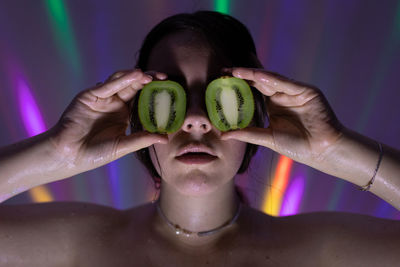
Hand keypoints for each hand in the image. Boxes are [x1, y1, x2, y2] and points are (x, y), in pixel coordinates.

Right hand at [48, 69, 167, 173]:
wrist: (70, 156)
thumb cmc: (95, 154)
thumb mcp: (123, 145)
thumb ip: (142, 138)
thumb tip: (165, 137)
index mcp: (124, 114)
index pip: (142, 98)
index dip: (154, 92)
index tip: (170, 90)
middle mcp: (114, 103)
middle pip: (134, 86)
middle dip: (149, 79)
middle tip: (164, 77)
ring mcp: (102, 98)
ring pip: (121, 81)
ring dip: (135, 77)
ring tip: (150, 77)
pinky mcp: (89, 96)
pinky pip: (107, 86)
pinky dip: (121, 80)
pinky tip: (135, 76)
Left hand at [221, 67, 343, 166]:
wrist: (321, 151)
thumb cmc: (297, 146)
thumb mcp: (267, 138)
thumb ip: (247, 133)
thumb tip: (224, 134)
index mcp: (273, 105)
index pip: (253, 91)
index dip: (238, 85)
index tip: (221, 80)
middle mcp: (282, 96)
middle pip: (259, 81)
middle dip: (242, 75)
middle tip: (224, 70)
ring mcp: (294, 92)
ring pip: (271, 79)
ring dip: (253, 74)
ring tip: (236, 71)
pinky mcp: (306, 91)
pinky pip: (286, 83)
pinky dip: (272, 79)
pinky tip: (257, 76)